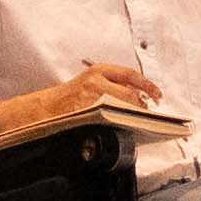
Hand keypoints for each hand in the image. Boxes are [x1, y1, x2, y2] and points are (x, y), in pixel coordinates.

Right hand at [0, 63, 164, 145]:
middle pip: (130, 93)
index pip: (131, 75)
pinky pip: (109, 120)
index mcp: (98, 71)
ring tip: (137, 122)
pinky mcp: (85, 113)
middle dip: (142, 105)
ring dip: (132, 116)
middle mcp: (95, 81)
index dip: (148, 86)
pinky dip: (119, 125)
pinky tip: (122, 129)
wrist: (41, 110)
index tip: (158, 95)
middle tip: (149, 113)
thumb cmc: (68, 99)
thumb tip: (139, 99)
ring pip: (122, 108)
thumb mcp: (89, 84)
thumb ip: (111, 87)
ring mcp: (90, 98)